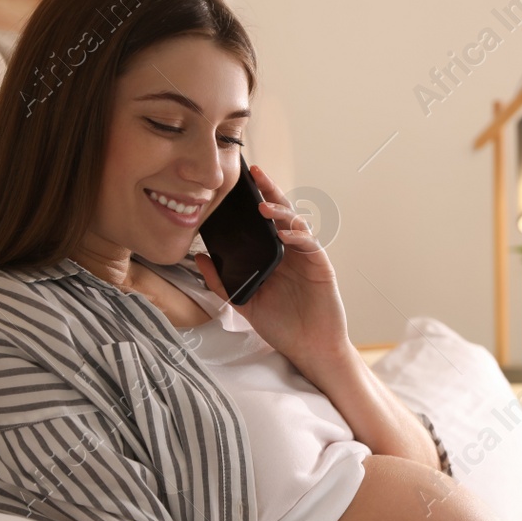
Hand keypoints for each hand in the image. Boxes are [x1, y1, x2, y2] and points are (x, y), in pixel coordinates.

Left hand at [193, 163, 348, 368]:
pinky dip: (297, 235)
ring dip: (280, 211)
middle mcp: (290, 251)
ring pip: (295, 223)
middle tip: (254, 172)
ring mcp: (306, 257)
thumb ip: (223, 281)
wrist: (310, 348)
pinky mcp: (320, 266)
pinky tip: (284, 233)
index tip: (237, 182)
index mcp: (273, 256)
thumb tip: (201, 257)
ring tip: (262, 206)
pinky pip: (309, 244)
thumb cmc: (282, 326)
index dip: (253, 200)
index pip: (262, 222)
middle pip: (280, 213)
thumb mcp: (244, 302)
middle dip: (268, 190)